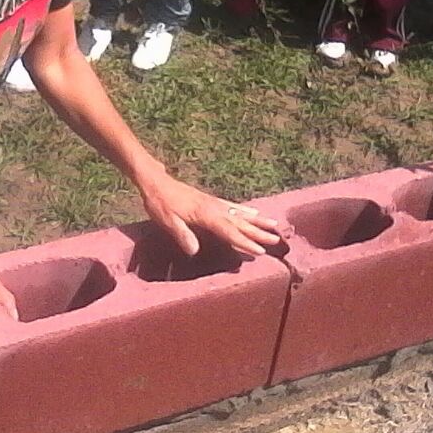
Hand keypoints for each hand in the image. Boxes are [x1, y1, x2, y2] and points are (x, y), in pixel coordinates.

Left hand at [139, 171, 282, 257]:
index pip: (229, 231)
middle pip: (240, 222)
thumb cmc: (159, 202)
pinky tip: (254, 212)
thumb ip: (181, 234)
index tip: (261, 251)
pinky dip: (246, 211)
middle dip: (259, 232)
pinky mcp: (211, 200)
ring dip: (257, 220)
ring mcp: (214, 203)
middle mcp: (214, 208)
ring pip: (240, 213)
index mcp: (205, 214)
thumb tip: (194, 251)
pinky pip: (234, 206)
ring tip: (274, 225)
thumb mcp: (166, 220)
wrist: (156, 181)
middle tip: (276, 240)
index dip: (245, 242)